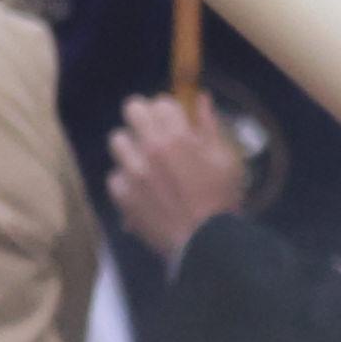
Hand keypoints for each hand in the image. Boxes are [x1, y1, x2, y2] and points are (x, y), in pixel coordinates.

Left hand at [108, 93, 245, 265]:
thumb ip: (210, 126)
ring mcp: (131, 171)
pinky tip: (142, 190)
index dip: (168, 110)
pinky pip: (115, 176)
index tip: (175, 121)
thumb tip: (201, 98)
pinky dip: (126, 181)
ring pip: (118, 140)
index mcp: (176, 136)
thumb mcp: (225, 159)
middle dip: (144, 117)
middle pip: (131, 108)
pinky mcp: (121, 194)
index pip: (160, 101)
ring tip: (145, 162)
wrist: (205, 243)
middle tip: (154, 133)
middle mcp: (148, 148)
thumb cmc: (221, 199)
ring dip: (131, 147)